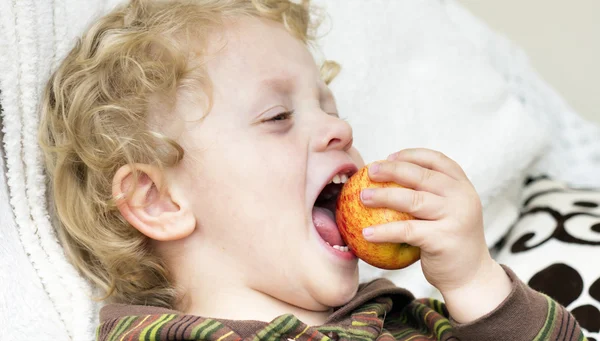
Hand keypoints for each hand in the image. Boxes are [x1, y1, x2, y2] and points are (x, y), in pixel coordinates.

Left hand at [360, 148, 510, 321]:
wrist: (471, 277)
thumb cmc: (450, 241)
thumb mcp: (449, 212)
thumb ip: (431, 195)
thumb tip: (388, 178)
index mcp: (462, 186)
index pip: (437, 160)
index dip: (411, 155)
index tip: (388, 157)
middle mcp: (462, 198)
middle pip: (421, 176)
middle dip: (392, 170)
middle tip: (369, 171)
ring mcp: (455, 218)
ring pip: (412, 200)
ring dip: (383, 196)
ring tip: (362, 197)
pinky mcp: (443, 239)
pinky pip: (406, 231)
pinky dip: (384, 231)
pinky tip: (366, 233)